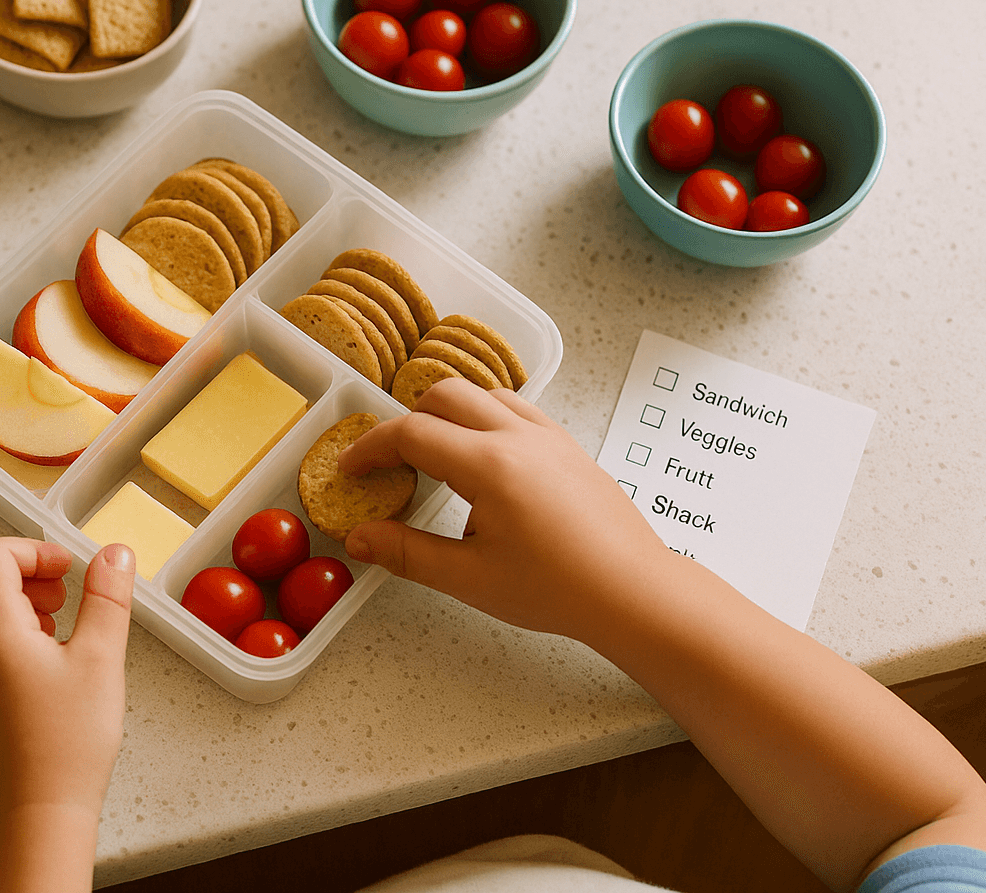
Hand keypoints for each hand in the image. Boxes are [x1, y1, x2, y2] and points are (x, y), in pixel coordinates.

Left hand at [0, 538, 135, 826]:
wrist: (33, 817)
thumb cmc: (66, 747)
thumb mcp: (101, 660)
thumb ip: (107, 598)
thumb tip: (113, 555)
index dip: (32, 551)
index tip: (66, 570)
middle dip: (14, 574)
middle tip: (57, 599)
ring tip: (44, 631)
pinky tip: (25, 664)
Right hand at [338, 378, 667, 641]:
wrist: (633, 592)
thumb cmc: (559, 590)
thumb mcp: (470, 578)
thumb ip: (407, 553)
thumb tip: (359, 538)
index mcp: (490, 465)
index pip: (412, 434)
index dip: (371, 448)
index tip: (352, 469)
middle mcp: (519, 436)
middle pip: (444, 396)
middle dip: (406, 422)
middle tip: (390, 463)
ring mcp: (548, 435)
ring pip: (483, 394)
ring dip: (448, 414)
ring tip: (435, 459)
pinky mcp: (567, 445)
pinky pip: (516, 408)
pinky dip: (485, 419)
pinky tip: (483, 463)